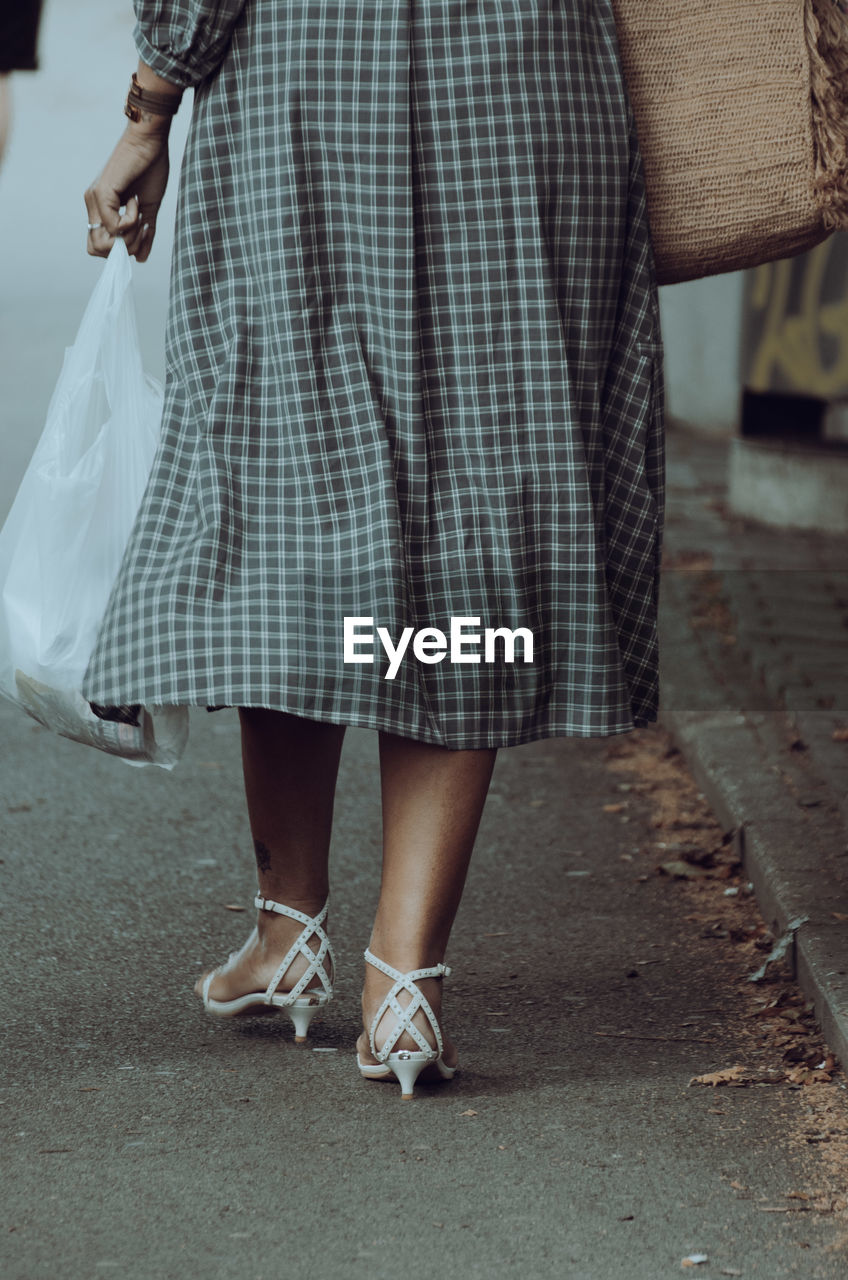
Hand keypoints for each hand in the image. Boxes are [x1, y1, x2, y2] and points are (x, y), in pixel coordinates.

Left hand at [84, 122, 170, 261]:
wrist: (150, 142)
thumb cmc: (150, 169)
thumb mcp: (149, 210)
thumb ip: (144, 234)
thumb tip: (141, 259)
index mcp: (101, 209)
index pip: (98, 246)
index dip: (119, 249)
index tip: (140, 232)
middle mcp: (93, 205)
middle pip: (96, 249)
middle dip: (124, 248)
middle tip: (141, 227)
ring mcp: (94, 199)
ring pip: (105, 242)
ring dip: (129, 237)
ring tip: (140, 216)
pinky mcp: (101, 194)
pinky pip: (114, 227)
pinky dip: (130, 221)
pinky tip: (136, 201)